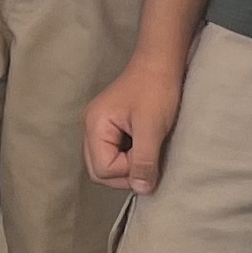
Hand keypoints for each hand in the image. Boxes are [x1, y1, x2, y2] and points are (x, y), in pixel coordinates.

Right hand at [84, 46, 189, 193]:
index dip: (127, 171)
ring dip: (128, 165)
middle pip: (99, 170)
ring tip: (147, 150)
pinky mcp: (110, 126)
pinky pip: (113, 153)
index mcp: (94, 126)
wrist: (161, 63)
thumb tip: (141, 190)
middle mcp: (90, 128)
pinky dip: (129, 156)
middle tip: (147, 160)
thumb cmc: (156, 90)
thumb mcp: (152, 128)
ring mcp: (98, 127)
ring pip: (106, 163)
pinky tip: (143, 146)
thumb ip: (144, 161)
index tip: (147, 156)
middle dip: (124, 173)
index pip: (102, 170)